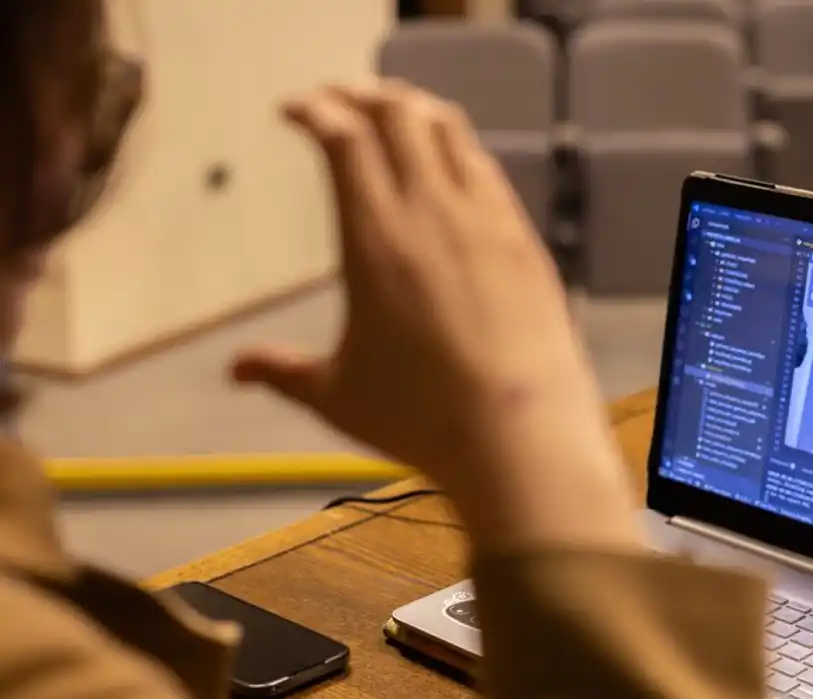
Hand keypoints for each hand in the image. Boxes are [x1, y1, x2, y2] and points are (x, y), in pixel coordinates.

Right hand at [231, 83, 637, 550]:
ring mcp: (485, 219)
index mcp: (373, 239)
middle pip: (395, 115)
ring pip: (447, 129)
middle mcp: (431, 212)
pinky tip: (448, 162)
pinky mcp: (522, 237)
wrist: (520, 433)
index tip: (293, 110)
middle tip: (335, 103)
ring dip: (411, 109)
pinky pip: (485, 166)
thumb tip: (234, 370)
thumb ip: (282, 373)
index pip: (344, 138)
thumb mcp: (337, 397)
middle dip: (359, 95)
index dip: (315, 108)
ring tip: (389, 113)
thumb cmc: (421, 418)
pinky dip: (456, 146)